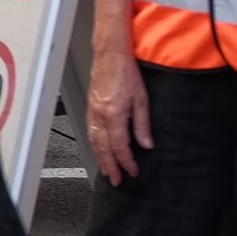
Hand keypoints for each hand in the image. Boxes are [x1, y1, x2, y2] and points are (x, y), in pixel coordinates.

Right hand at [87, 52, 150, 183]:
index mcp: (114, 114)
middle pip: (103, 148)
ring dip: (100, 159)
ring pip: (94, 142)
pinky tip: (99, 150)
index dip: (127, 161)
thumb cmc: (126, 72)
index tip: (133, 171)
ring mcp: (92, 112)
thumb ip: (143, 124)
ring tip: (107, 170)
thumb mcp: (142, 99)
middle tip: (116, 180)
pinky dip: (94, 146)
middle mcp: (100, 115)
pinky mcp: (90, 108)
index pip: (120, 146)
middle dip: (110, 166)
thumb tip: (146, 143)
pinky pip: (90, 132)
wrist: (110, 55)